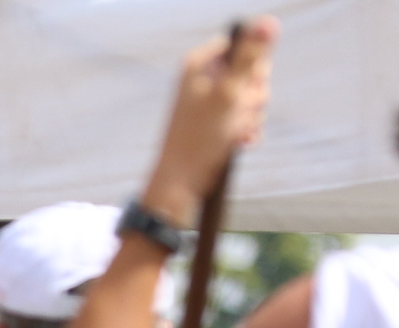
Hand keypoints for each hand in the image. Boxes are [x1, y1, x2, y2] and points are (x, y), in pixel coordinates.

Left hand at [146, 19, 276, 220]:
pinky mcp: (216, 121)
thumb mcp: (230, 93)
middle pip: (252, 71)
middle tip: (240, 112)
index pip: (244, 45)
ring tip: (235, 132)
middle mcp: (203, 78)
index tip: (246, 86)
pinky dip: (246, 130)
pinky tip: (239, 143)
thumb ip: (250, 57)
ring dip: (251, 116)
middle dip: (254, 95)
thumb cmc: (199, 139)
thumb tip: (269, 21)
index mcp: (199, 63)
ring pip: (252, 96)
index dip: (254, 67)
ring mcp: (210, 101)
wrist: (180, 183)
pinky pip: (246, 116)